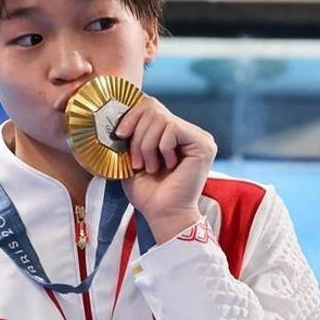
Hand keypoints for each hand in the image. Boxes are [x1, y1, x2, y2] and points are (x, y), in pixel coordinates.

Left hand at [115, 95, 217, 243]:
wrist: (162, 214)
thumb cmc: (147, 191)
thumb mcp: (130, 156)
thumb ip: (129, 133)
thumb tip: (117, 110)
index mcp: (172, 133)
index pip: (149, 105)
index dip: (131, 115)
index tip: (119, 135)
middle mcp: (187, 131)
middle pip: (152, 107)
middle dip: (137, 135)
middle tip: (137, 161)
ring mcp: (198, 136)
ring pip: (160, 118)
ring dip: (146, 145)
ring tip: (150, 166)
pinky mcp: (203, 143)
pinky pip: (171, 128)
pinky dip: (161, 148)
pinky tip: (168, 166)